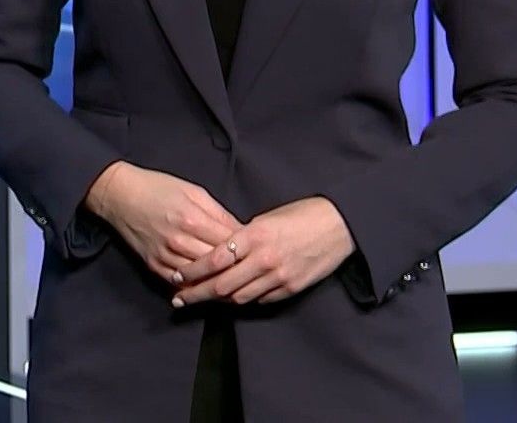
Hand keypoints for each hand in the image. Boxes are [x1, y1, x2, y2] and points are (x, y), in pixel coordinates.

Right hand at [84, 162, 244, 286]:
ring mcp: (166, 256)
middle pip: (218, 264)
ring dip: (219, 281)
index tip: (258, 253)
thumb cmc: (157, 188)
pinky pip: (180, 283)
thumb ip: (218, 213)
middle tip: (253, 272)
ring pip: (201, 278)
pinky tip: (209, 287)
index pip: (230, 243)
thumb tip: (241, 231)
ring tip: (237, 283)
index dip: (247, 249)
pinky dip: (196, 287)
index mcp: (193, 219)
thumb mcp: (193, 191)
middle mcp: (180, 241)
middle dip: (237, 268)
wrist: (120, 195)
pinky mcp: (154, 265)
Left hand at [170, 196, 353, 307]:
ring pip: (239, 297)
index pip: (214, 260)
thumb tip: (222, 252)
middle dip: (196, 294)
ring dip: (218, 300)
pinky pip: (260, 300)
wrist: (339, 225)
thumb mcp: (265, 219)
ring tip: (201, 300)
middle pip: (221, 285)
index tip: (177, 276)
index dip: (192, 271)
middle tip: (179, 299)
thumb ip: (242, 237)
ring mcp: (278, 276)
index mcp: (254, 236)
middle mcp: (264, 259)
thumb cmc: (300, 215)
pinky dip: (243, 300)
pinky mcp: (291, 288)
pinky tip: (232, 299)